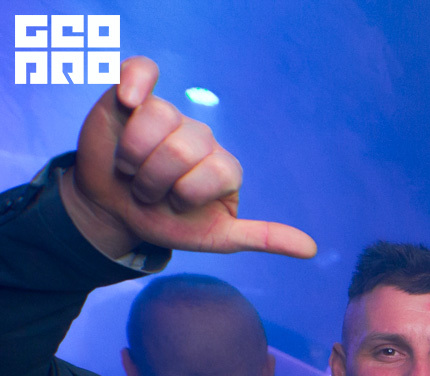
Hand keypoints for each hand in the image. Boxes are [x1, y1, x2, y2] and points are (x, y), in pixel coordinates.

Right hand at [60, 58, 314, 261]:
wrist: (116, 211)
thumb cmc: (166, 222)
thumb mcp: (215, 237)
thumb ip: (260, 237)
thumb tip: (311, 249)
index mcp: (225, 167)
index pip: (218, 170)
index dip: (187, 194)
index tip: (175, 205)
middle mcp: (201, 138)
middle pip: (183, 147)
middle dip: (156, 180)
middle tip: (147, 191)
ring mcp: (168, 116)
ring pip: (157, 116)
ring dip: (134, 155)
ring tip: (131, 169)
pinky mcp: (134, 98)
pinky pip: (141, 70)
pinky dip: (134, 81)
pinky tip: (127, 99)